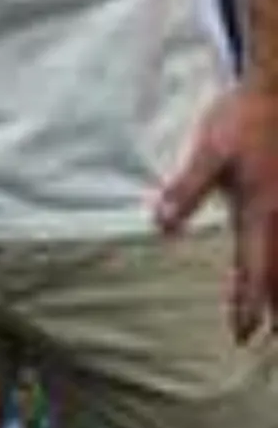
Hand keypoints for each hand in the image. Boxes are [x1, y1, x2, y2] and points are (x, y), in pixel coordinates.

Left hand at [157, 82, 277, 339]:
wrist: (275, 90)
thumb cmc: (241, 120)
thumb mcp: (208, 151)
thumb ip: (187, 190)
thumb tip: (161, 226)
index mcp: (262, 211)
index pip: (255, 270)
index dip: (248, 303)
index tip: (242, 333)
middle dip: (275, 305)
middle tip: (268, 337)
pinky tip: (277, 260)